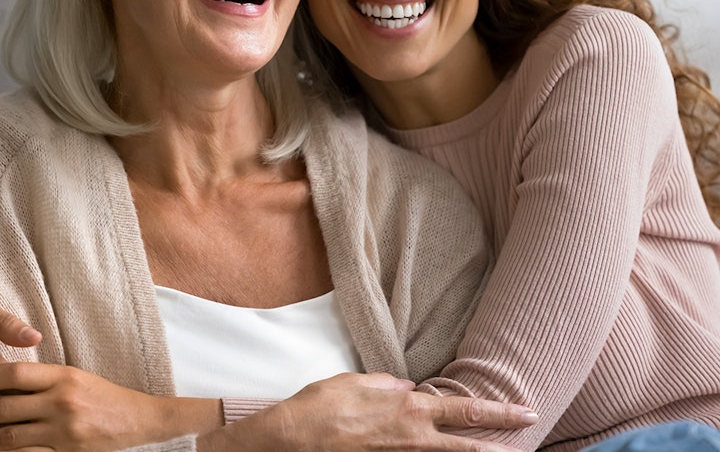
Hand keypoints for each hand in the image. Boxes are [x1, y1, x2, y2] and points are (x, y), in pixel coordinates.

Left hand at [0, 361, 219, 451]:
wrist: (140, 418)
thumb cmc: (105, 397)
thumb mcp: (77, 379)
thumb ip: (44, 381)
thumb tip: (3, 381)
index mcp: (63, 375)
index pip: (14, 372)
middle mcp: (61, 399)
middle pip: (3, 406)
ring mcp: (62, 429)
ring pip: (6, 436)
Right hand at [198, 372, 535, 451]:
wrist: (292, 441)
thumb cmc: (321, 406)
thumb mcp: (356, 381)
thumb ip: (387, 384)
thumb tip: (407, 388)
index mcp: (408, 408)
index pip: (463, 410)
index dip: (497, 413)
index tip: (524, 412)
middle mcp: (412, 438)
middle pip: (466, 443)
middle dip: (501, 443)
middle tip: (530, 434)